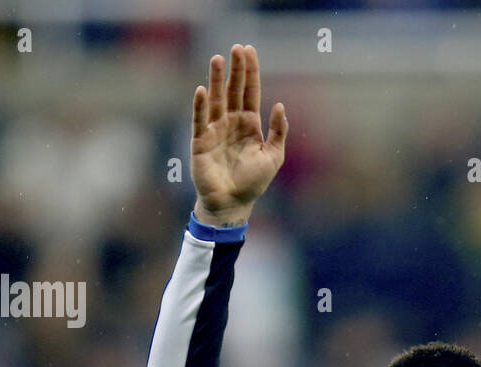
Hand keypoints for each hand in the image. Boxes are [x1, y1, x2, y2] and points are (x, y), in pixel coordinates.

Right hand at [191, 44, 288, 226]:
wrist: (232, 203)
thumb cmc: (253, 183)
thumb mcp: (274, 156)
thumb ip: (278, 132)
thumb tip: (279, 105)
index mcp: (249, 125)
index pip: (249, 92)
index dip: (250, 73)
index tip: (249, 51)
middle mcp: (231, 123)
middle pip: (233, 90)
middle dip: (235, 70)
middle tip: (236, 48)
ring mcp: (215, 130)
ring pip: (216, 99)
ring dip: (217, 80)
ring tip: (218, 59)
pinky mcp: (200, 141)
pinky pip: (200, 120)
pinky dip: (201, 106)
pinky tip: (203, 90)